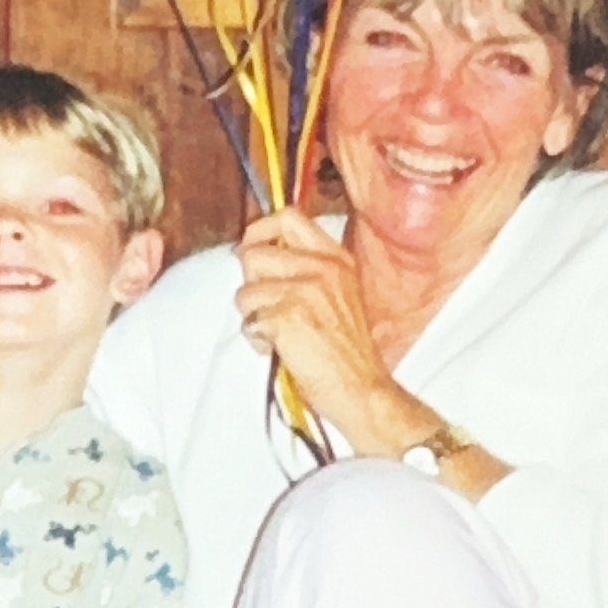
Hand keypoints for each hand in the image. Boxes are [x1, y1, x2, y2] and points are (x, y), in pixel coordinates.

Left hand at [233, 208, 407, 449]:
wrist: (362, 389)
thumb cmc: (348, 352)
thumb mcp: (340, 294)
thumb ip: (308, 269)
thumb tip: (260, 255)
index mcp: (336, 258)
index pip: (289, 217)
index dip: (260, 229)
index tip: (251, 246)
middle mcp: (323, 268)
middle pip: (254, 254)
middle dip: (251, 284)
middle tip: (268, 306)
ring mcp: (305, 291)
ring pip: (245, 293)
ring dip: (254, 317)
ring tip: (280, 334)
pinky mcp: (287, 317)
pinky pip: (249, 322)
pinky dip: (258, 340)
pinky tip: (282, 350)